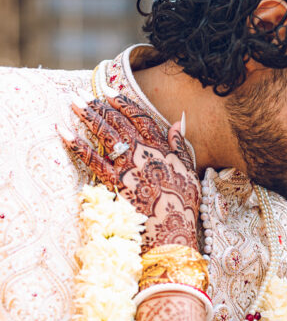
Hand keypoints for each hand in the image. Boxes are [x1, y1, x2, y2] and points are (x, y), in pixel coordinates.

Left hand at [63, 94, 200, 250]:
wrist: (173, 229)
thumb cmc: (183, 202)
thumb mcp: (188, 170)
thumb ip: (180, 145)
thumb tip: (178, 122)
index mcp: (161, 147)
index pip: (140, 117)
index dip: (123, 102)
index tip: (108, 91)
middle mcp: (142, 152)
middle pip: (118, 122)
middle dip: (98, 105)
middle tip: (81, 94)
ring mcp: (127, 166)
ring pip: (105, 134)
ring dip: (87, 116)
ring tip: (72, 102)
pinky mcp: (114, 182)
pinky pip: (92, 159)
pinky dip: (76, 144)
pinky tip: (63, 132)